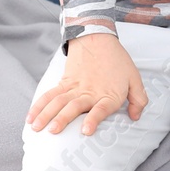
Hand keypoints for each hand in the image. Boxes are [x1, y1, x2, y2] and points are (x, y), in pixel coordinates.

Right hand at [27, 32, 147, 135]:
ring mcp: (74, 88)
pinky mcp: (64, 83)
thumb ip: (139, 99)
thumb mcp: (135, 78)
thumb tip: (136, 117)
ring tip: (36, 127)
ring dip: (46, 115)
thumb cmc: (118, 62)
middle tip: (53, 130)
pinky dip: (38, 106)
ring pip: (58, 102)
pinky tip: (30, 118)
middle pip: (74, 106)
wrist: (98, 40)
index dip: (93, 119)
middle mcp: (90, 93)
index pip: (101, 109)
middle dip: (62, 119)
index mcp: (108, 95)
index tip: (85, 131)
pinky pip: (49, 95)